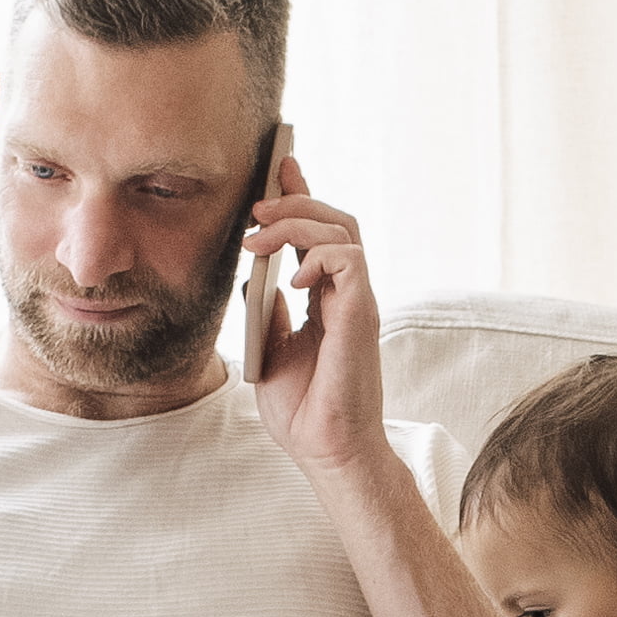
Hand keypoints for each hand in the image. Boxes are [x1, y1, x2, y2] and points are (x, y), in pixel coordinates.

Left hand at [239, 126, 386, 473]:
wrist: (324, 449)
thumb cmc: (303, 409)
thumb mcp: (270, 348)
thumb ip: (269, 311)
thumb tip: (257, 279)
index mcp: (327, 298)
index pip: (319, 232)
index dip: (300, 195)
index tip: (279, 167)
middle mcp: (347, 293)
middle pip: (334, 218)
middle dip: (295, 199)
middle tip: (255, 207)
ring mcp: (357, 301)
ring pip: (342, 229)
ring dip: (297, 223)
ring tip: (258, 239)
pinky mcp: (361, 314)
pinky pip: (349, 260)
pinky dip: (318, 256)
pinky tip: (291, 277)